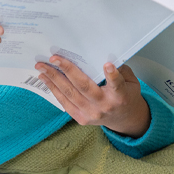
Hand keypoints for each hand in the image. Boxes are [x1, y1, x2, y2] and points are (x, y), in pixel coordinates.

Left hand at [36, 57, 150, 137]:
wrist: (124, 119)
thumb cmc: (126, 95)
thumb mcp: (131, 82)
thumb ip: (121, 70)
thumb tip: (105, 54)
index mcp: (120, 96)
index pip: (117, 85)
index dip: (112, 76)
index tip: (107, 65)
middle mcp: (105, 106)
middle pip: (84, 87)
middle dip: (67, 70)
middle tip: (53, 58)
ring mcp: (92, 114)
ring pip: (70, 94)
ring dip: (53, 79)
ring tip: (42, 67)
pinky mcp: (81, 118)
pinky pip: (64, 102)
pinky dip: (53, 89)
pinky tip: (45, 78)